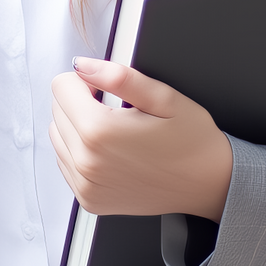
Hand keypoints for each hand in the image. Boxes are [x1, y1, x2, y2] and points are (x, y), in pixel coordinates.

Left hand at [49, 57, 232, 222]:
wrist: (209, 184)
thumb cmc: (191, 141)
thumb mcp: (163, 97)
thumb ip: (118, 77)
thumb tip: (83, 65)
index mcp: (100, 132)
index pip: (61, 86)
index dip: (87, 79)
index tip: (108, 90)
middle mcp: (86, 163)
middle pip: (56, 109)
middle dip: (80, 101)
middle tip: (116, 109)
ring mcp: (86, 185)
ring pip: (57, 135)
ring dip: (77, 126)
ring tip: (114, 130)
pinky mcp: (89, 200)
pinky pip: (66, 163)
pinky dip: (80, 151)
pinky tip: (110, 150)